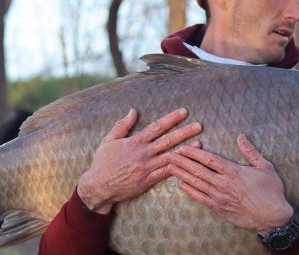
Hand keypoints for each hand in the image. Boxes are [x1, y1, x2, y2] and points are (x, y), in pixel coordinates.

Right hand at [77, 108, 201, 214]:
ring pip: (170, 156)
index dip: (171, 118)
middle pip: (168, 140)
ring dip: (185, 150)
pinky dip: (178, 168)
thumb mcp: (108, 140)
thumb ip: (122, 125)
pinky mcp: (147, 180)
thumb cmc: (102, 163)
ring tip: (200, 144)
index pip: (157, 127)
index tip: (184, 112)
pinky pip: (165, 173)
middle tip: (199, 125)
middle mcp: (143, 153)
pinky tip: (188, 164)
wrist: (98, 186)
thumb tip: (133, 111)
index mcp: (135, 142)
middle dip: (184, 131)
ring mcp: (146, 167)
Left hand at [167, 134, 292, 235]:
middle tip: (169, 154)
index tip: (183, 147)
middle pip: (198, 170)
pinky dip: (190, 191)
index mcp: (234, 172)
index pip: (210, 160)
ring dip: (182, 174)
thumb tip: (241, 137)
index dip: (195, 153)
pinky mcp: (219, 208)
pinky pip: (201, 198)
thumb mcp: (265, 167)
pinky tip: (181, 185)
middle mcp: (224, 184)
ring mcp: (220, 197)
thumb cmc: (271, 192)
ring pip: (197, 183)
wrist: (272, 217)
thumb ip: (251, 152)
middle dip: (182, 161)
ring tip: (170, 167)